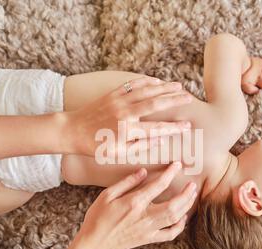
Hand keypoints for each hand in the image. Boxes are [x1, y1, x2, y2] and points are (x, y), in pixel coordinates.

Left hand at [62, 77, 192, 155]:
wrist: (72, 131)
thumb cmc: (95, 146)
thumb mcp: (117, 154)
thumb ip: (139, 147)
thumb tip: (159, 140)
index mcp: (128, 130)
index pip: (157, 128)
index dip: (174, 127)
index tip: (187, 126)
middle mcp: (125, 113)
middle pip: (155, 104)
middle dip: (174, 100)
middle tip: (190, 98)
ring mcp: (119, 101)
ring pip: (147, 91)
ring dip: (164, 88)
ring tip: (179, 87)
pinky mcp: (113, 94)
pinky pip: (133, 85)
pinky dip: (147, 82)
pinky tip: (157, 82)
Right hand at [76, 162, 197, 248]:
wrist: (95, 243)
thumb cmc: (98, 216)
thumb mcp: (107, 195)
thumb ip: (127, 182)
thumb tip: (143, 171)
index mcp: (134, 203)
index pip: (158, 185)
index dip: (170, 173)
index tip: (177, 165)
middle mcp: (144, 216)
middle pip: (174, 205)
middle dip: (186, 194)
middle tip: (193, 184)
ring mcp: (148, 230)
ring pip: (174, 218)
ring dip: (186, 206)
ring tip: (192, 196)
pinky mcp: (148, 239)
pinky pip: (169, 235)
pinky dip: (179, 227)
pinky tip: (182, 218)